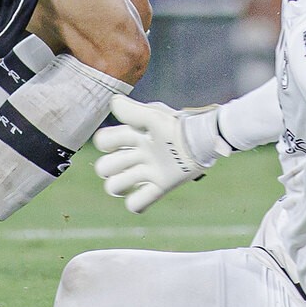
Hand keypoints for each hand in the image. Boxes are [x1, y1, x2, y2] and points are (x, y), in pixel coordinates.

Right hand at [91, 96, 216, 212]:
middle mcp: (137, 155)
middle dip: (111, 167)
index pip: (103, 141)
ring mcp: (147, 173)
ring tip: (138, 177)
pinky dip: (137, 203)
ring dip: (120, 185)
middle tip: (132, 161)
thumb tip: (113, 102)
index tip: (127, 138)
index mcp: (133, 135)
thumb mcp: (155, 117)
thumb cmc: (178, 126)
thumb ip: (133, 112)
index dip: (107, 142)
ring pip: (115, 187)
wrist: (202, 141)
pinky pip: (136, 204)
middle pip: (104, 168)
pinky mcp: (160, 187)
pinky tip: (149, 190)